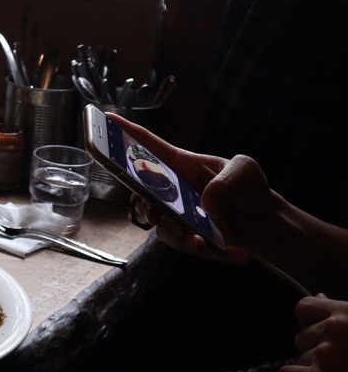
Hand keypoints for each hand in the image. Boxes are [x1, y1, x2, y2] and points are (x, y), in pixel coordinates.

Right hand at [112, 113, 266, 263]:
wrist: (265, 221)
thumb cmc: (248, 187)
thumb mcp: (244, 170)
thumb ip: (226, 181)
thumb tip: (206, 204)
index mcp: (180, 164)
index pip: (148, 145)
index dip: (126, 132)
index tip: (106, 118)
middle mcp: (171, 190)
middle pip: (142, 195)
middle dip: (144, 205)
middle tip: (154, 213)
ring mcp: (177, 215)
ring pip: (162, 228)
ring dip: (181, 237)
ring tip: (202, 243)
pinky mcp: (189, 237)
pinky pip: (190, 247)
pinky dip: (214, 253)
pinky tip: (240, 253)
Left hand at [279, 295, 347, 371]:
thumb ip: (343, 314)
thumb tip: (320, 296)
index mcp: (347, 312)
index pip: (305, 307)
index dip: (308, 323)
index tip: (319, 334)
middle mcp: (333, 328)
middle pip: (301, 337)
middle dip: (315, 350)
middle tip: (339, 364)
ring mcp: (324, 354)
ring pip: (299, 359)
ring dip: (312, 369)